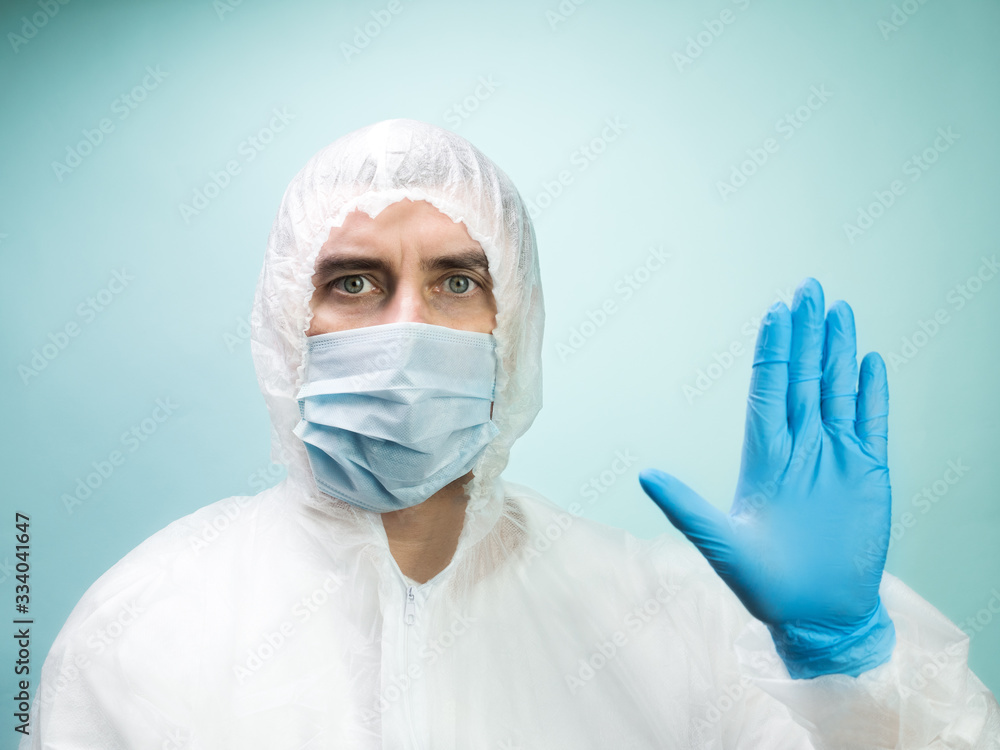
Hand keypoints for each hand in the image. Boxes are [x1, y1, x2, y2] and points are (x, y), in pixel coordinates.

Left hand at [639, 278, 895, 677]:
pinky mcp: (869, 474)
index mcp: (765, 457)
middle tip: (808, 288)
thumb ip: (686, 508)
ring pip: (838, 391)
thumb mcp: (721, 546)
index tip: (776, 313)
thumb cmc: (765, 586)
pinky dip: (872, 393)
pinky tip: (871, 362)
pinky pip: (872, 423)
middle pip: (805, 378)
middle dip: (806, 334)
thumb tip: (643, 475)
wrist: (817, 615)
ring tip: (840, 309)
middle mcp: (800, 448)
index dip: (774, 351)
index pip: (770, 390)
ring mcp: (836, 458)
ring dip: (839, 352)